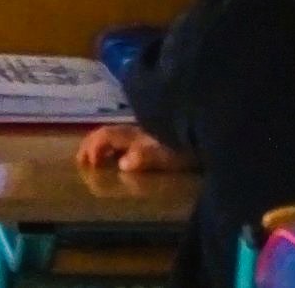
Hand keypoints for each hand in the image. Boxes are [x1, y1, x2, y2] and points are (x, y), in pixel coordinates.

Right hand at [77, 125, 193, 171]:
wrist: (211, 131)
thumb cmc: (187, 146)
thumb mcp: (167, 152)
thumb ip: (144, 157)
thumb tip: (122, 164)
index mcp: (135, 133)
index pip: (105, 135)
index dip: (92, 147)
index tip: (86, 164)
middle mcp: (138, 130)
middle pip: (108, 133)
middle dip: (92, 145)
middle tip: (82, 161)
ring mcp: (148, 133)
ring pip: (119, 135)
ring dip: (105, 146)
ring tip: (98, 159)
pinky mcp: (159, 139)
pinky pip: (130, 141)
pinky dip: (119, 148)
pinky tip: (123, 156)